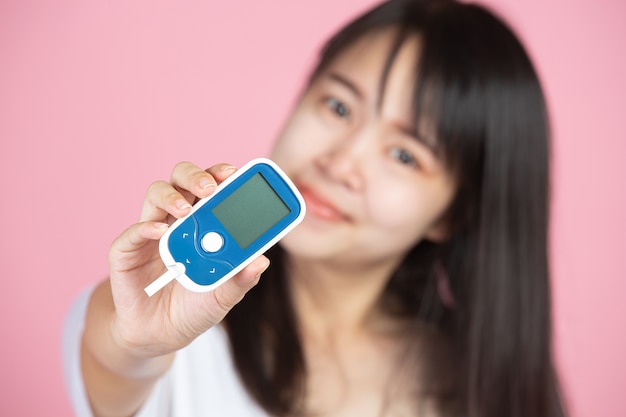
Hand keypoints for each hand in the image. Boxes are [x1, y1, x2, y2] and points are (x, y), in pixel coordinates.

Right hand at [107, 162, 269, 358]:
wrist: (161, 335)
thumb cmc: (195, 307)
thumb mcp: (224, 297)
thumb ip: (241, 280)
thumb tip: (262, 261)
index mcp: (203, 223)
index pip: (211, 187)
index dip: (220, 175)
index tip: (234, 173)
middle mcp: (176, 220)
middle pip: (182, 180)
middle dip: (196, 176)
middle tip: (210, 188)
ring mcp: (150, 233)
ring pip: (156, 193)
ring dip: (172, 196)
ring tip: (185, 210)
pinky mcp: (126, 252)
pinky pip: (131, 233)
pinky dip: (145, 228)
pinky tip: (160, 232)